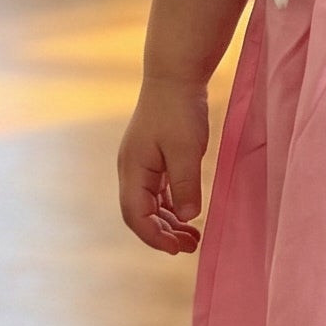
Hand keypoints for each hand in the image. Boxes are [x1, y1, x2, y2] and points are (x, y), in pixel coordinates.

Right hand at [118, 78, 209, 254]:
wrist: (175, 75)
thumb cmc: (179, 110)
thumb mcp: (187, 150)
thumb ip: (186, 185)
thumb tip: (188, 218)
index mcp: (133, 170)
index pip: (136, 216)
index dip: (155, 237)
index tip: (177, 249)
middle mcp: (131, 170)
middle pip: (140, 214)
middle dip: (163, 234)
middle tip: (191, 247)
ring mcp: (140, 164)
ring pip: (149, 204)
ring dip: (169, 222)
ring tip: (193, 237)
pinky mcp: (152, 157)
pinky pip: (157, 191)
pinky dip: (171, 206)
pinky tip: (188, 213)